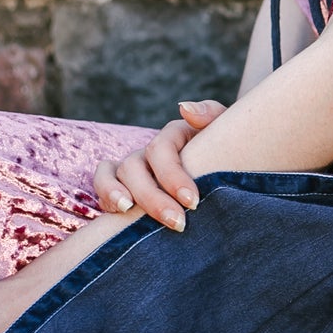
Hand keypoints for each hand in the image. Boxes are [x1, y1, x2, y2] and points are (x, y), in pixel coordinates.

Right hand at [93, 100, 225, 230]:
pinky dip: (105, 197)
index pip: (161, 149)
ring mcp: (135, 167)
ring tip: (128, 211)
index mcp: (174, 135)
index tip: (193, 202)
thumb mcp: (227, 128)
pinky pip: (104, 186)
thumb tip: (184, 109)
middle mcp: (150, 151)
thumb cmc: (228, 148)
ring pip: (113, 174)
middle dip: (153, 197)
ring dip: (115, 193)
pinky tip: (119, 215)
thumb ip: (210, 114)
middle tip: (177, 222)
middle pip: (135, 166)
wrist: (228, 163)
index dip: (173, 176)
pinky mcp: (124, 186)